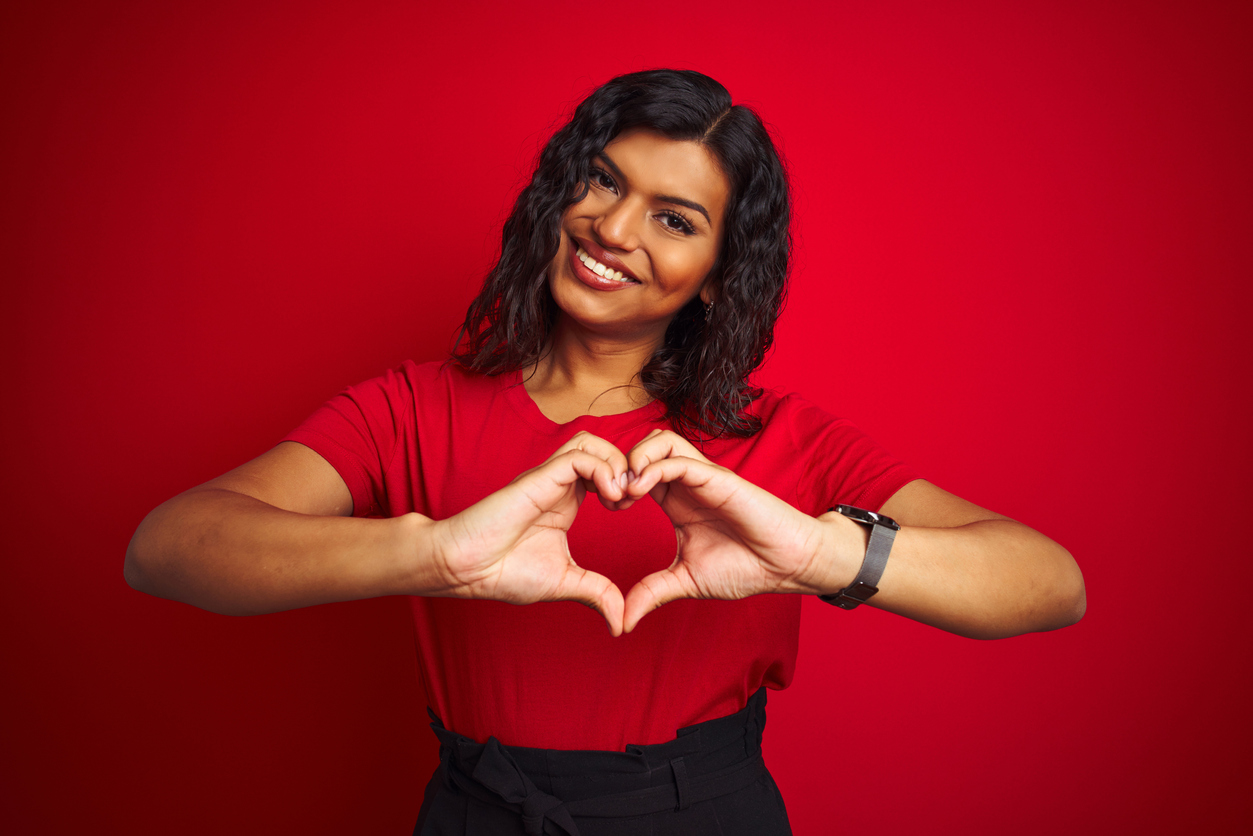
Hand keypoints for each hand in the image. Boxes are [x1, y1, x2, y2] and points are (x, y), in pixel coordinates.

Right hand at [429, 432, 629, 634]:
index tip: (629, 509)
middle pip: (601, 447)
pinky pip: (579, 455)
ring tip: (620, 496)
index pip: (603, 469)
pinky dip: (603, 469)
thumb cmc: (503, 572)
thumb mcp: (564, 582)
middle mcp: (558, 484)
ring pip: (591, 442)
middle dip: (626, 466)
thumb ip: (596, 593)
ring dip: (616, 462)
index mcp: (566, 501)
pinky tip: (609, 497)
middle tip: (632, 499)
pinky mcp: (538, 478)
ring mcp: (547, 478)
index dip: (625, 482)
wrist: (465, 570)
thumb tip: (620, 623)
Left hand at [619, 430, 834, 632]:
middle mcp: (686, 484)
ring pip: (661, 441)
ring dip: (636, 458)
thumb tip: (623, 621)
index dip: (616, 482)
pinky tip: (642, 489)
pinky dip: (655, 467)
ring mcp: (702, 478)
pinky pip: (681, 460)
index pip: (637, 472)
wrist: (787, 565)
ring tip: (627, 490)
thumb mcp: (686, 581)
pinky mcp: (718, 479)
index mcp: (676, 501)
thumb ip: (653, 593)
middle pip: (644, 446)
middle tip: (612, 496)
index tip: (608, 507)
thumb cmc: (745, 567)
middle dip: (620, 465)